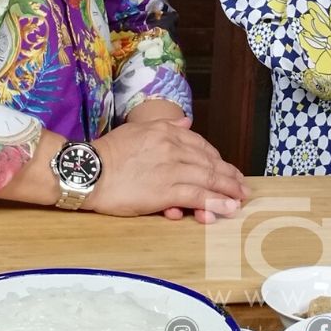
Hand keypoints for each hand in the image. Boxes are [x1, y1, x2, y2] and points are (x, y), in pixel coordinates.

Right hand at [85, 118, 249, 223]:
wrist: (88, 170)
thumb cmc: (107, 152)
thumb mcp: (137, 129)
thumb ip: (166, 126)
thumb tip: (187, 122)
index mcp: (166, 131)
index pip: (201, 144)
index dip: (217, 158)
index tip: (226, 168)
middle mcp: (172, 147)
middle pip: (209, 162)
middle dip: (229, 176)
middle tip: (242, 186)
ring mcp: (171, 169)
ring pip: (208, 179)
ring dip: (227, 190)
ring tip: (239, 199)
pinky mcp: (166, 191)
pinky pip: (197, 196)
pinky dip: (215, 202)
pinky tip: (225, 208)